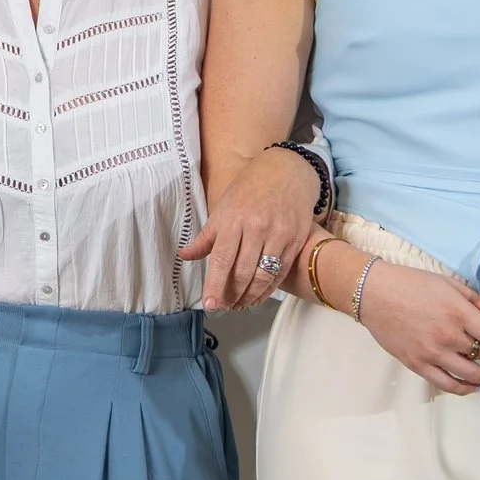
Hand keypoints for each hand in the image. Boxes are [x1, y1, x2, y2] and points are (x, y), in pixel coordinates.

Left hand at [182, 145, 321, 310]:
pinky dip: (268, 289)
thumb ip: (206, 236)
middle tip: (223, 307)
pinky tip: (258, 296)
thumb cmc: (249, 189)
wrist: (286, 171)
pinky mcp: (295, 240)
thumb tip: (185, 255)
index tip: (210, 304)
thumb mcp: (223, 207)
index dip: (215, 284)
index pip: (222, 258)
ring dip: (250, 296)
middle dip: (232, 295)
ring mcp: (278, 234)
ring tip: (239, 305)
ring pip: (263, 276)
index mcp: (233, 219)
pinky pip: (280, 272)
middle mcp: (256, 228)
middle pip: (243, 272)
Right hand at [354, 258, 479, 394]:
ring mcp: (431, 353)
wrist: (372, 293)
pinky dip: (466, 389)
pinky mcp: (417, 364)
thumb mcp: (448, 284)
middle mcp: (447, 336)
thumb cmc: (410, 283)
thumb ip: (475, 301)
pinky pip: (448, 384)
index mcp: (458, 312)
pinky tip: (476, 386)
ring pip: (472, 376)